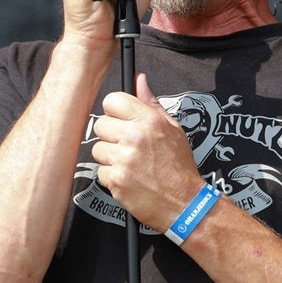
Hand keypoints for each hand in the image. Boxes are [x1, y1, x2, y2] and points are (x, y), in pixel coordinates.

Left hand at [91, 73, 202, 230]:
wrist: (184, 202)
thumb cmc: (179, 167)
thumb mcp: (172, 129)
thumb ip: (151, 103)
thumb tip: (139, 80)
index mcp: (149, 121)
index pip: (112, 101)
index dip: (114, 111)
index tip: (120, 120)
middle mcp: (135, 137)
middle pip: (100, 125)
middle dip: (111, 136)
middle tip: (127, 146)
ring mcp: (123, 159)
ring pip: (98, 149)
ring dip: (110, 158)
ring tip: (130, 165)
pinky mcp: (116, 180)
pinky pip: (100, 172)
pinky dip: (112, 177)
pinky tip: (129, 179)